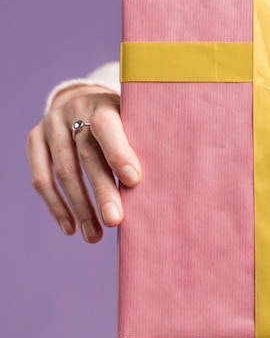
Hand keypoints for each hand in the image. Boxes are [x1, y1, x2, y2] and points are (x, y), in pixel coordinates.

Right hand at [26, 85, 140, 242]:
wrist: (85, 102)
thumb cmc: (123, 122)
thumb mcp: (135, 121)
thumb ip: (144, 141)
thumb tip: (167, 181)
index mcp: (104, 104)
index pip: (107, 127)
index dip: (119, 153)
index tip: (134, 181)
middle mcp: (74, 110)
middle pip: (87, 155)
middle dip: (102, 191)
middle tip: (115, 221)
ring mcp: (51, 124)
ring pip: (63, 171)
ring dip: (79, 207)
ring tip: (94, 236)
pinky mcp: (34, 139)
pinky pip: (41, 178)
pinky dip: (56, 206)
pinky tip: (70, 228)